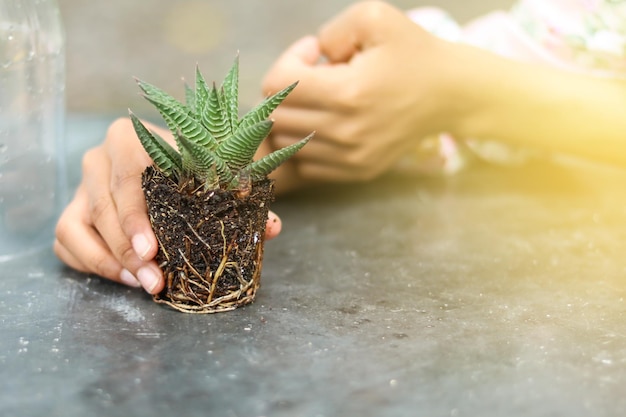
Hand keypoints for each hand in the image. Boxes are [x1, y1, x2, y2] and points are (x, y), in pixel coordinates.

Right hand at [54, 118, 282, 293]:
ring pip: (77, 226)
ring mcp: (80, 187)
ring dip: (108, 261)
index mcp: (132, 139)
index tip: (152, 250)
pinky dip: (90, 263)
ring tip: (141, 283)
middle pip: (103, 206)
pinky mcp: (72, 211)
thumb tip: (271, 227)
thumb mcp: (213, 175)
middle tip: (154, 281)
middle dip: (128, 250)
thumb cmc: (191, 169)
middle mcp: (99, 159)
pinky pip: (66, 241)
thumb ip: (240, 198)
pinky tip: (123, 277)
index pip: (126, 176)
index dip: (135, 216)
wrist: (162, 162)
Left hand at [262, 1, 460, 182]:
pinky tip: (327, 122)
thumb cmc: (412, 52)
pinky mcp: (357, 171)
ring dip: (294, 117)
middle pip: (276, 116)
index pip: (277, 84)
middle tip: (312, 75)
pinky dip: (306, 143)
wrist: (451, 94)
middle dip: (285, 90)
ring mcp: (351, 157)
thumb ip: (330, 31)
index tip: (313, 53)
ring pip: (287, 143)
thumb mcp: (374, 17)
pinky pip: (306, 163)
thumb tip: (310, 59)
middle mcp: (345, 132)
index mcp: (347, 93)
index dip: (288, 60)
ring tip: (320, 98)